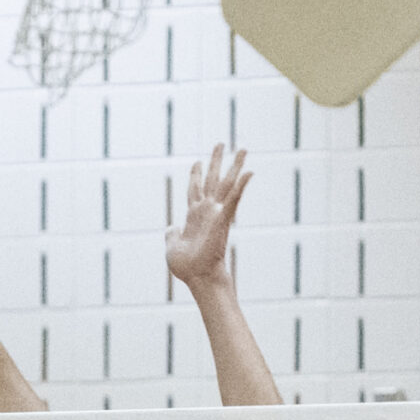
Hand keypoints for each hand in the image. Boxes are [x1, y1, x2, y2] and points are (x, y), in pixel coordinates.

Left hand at [166, 144, 249, 289]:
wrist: (197, 277)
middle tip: (221, 143)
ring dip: (235, 166)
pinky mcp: (223, 220)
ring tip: (243, 148)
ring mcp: (216, 214)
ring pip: (227, 184)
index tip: (197, 161)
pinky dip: (241, 187)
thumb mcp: (172, 246)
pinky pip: (233, 200)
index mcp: (193, 216)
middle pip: (213, 180)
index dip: (195, 175)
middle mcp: (207, 211)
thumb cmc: (186, 266)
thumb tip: (170, 227)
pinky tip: (249, 172)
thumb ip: (171, 234)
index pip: (195, 189)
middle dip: (216, 161)